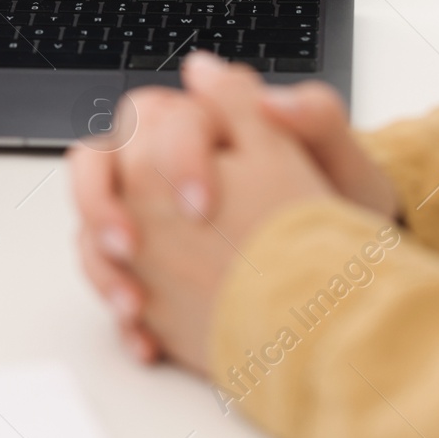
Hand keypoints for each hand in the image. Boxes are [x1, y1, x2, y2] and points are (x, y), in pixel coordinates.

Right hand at [111, 55, 333, 372]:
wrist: (349, 270)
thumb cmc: (342, 206)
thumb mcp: (341, 163)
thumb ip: (314, 118)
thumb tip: (270, 98)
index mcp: (203, 126)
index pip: (154, 115)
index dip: (171, 156)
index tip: (202, 206)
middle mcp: (162, 164)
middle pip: (96, 162)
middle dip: (101, 204)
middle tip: (132, 246)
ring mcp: (147, 216)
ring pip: (89, 222)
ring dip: (99, 261)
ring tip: (131, 304)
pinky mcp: (146, 264)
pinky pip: (108, 276)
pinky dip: (118, 309)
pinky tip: (147, 339)